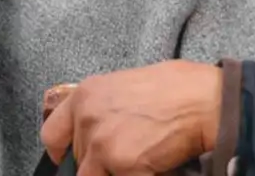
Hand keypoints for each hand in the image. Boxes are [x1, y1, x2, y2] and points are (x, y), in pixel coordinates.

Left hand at [41, 60, 221, 174]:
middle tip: (126, 154)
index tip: (72, 159)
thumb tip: (94, 133)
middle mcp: (87, 119)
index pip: (52, 135)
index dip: (62, 152)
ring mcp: (102, 144)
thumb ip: (101, 110)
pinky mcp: (122, 164)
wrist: (202, 99)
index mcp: (85, 96)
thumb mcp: (122, 87)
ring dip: (117, 171)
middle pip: (79, 160)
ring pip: (96, 175)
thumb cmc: (174, 89)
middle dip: (101, 163)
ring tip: (142, 157)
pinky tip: (155, 164)